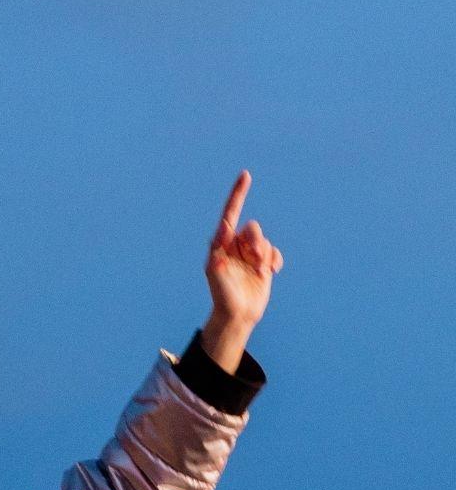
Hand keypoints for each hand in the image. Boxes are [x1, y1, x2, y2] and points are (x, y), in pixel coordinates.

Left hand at [200, 171, 283, 372]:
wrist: (236, 314)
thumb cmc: (221, 293)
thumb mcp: (215, 270)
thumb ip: (219, 247)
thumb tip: (225, 225)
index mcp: (221, 242)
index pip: (231, 212)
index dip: (238, 193)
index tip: (245, 175)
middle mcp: (235, 245)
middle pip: (253, 229)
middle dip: (256, 242)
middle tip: (254, 259)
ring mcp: (250, 254)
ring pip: (264, 240)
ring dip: (264, 254)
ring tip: (259, 271)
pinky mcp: (263, 263)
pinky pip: (274, 252)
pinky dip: (274, 260)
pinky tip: (270, 272)